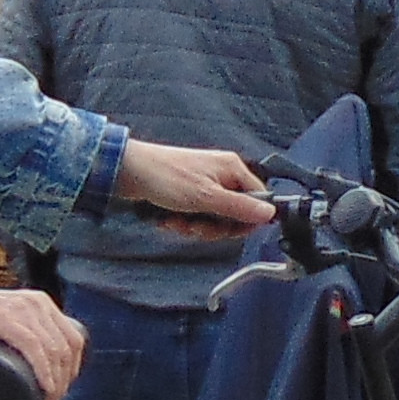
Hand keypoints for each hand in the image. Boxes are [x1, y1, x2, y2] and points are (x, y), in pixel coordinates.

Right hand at [0, 284, 86, 399]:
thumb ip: (31, 334)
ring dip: (54, 381)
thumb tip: (45, 366)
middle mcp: (39, 305)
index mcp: (43, 305)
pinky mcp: (9, 320)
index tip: (64, 388)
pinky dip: (42, 370)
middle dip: (63, 380)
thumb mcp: (14, 320)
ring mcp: (25, 311)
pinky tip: (43, 387)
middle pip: (66, 348)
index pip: (73, 338)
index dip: (72, 367)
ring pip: (53, 351)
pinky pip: (34, 348)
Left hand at [115, 141, 273, 232]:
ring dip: (196, 226)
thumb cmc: (166, 177)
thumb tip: (270, 214)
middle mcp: (223, 175)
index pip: (258, 199)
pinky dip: (184, 222)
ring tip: (178, 223)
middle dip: (214, 226)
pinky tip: (170, 220)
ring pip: (215, 218)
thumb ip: (240, 207)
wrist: (128, 171)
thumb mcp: (206, 198)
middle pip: (235, 213)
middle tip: (197, 227)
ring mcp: (205, 184)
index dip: (246, 220)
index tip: (229, 230)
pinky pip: (198, 215)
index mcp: (233, 169)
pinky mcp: (189, 193)